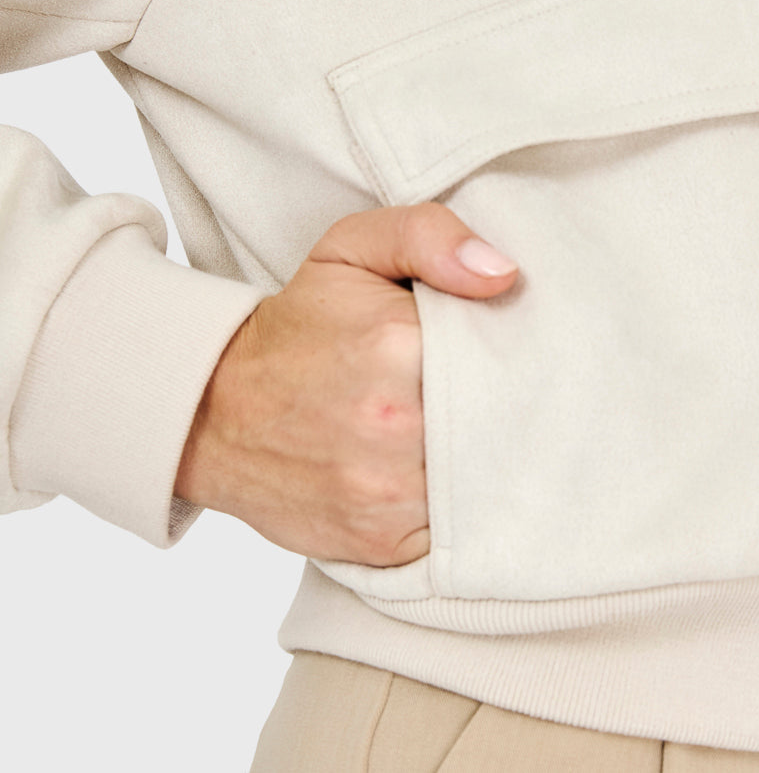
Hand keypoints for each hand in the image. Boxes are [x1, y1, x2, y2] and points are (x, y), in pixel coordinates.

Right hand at [173, 202, 518, 564]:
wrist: (216, 411)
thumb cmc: (300, 326)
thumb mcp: (352, 248)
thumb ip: (429, 236)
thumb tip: (504, 274)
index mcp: (397, 344)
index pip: (505, 351)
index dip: (517, 351)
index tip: (515, 349)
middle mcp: (396, 425)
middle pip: (503, 419)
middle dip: (510, 406)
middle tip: (503, 392)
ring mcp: (389, 494)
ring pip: (487, 480)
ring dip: (490, 460)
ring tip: (475, 431)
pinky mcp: (386, 545)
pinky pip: (458, 529)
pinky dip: (463, 507)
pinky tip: (449, 477)